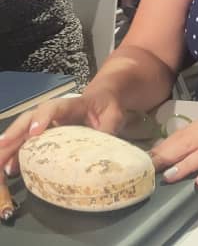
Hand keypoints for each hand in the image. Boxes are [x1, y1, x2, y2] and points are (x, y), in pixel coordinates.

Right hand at [0, 90, 125, 176]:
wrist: (102, 100)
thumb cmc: (107, 106)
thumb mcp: (114, 114)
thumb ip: (108, 128)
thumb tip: (102, 150)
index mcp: (71, 104)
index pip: (55, 108)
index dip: (43, 118)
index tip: (35, 132)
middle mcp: (53, 112)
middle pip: (29, 119)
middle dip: (14, 133)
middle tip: (2, 148)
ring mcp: (45, 123)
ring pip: (22, 132)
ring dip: (9, 148)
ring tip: (0, 166)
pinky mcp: (43, 134)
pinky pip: (25, 143)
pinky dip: (15, 155)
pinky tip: (9, 170)